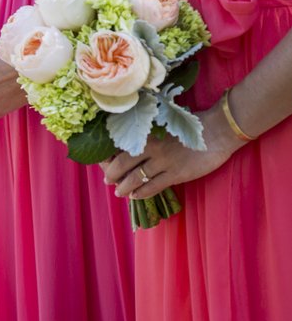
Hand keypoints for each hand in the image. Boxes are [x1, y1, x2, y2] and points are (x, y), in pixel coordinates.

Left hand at [102, 102, 245, 199]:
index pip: (119, 148)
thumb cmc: (191, 124)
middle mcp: (151, 148)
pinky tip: (135, 196)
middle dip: (112, 175)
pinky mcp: (176, 174)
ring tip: (119, 192)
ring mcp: (163, 162)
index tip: (103, 164)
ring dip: (124, 187)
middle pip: (123, 164)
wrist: (218, 131)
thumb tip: (131, 142)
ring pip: (136, 179)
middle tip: (107, 180)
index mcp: (147, 134)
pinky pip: (153, 187)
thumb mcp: (164, 124)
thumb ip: (149, 133)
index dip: (108, 159)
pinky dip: (141, 193)